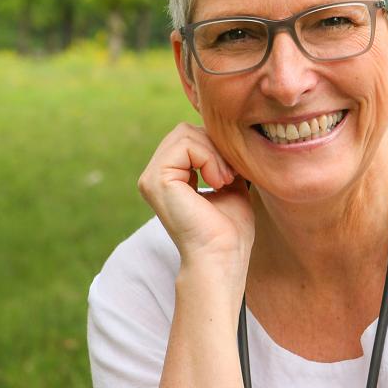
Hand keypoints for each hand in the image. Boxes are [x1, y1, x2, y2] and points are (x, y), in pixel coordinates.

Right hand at [138, 123, 254, 276]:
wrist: (222, 256)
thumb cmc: (229, 230)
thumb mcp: (229, 185)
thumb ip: (222, 161)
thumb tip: (229, 136)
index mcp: (168, 178)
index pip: (190, 137)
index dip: (216, 146)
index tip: (235, 173)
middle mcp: (154, 176)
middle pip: (185, 131)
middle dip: (215, 146)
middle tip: (231, 176)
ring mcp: (151, 178)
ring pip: (185, 134)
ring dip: (214, 153)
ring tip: (225, 180)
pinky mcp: (156, 180)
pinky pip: (185, 145)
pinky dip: (209, 158)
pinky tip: (218, 182)